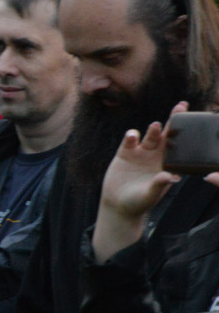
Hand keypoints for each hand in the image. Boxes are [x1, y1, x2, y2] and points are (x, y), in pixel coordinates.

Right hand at [92, 102, 186, 262]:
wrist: (117, 206)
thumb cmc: (138, 203)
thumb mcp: (150, 196)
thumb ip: (158, 185)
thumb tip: (169, 176)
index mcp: (167, 165)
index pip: (180, 146)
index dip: (187, 133)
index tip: (194, 122)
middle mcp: (156, 156)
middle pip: (167, 135)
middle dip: (174, 121)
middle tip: (181, 106)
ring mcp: (140, 153)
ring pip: (150, 136)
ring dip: (154, 130)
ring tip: (155, 127)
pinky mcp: (124, 153)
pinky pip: (129, 141)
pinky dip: (131, 136)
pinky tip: (132, 136)